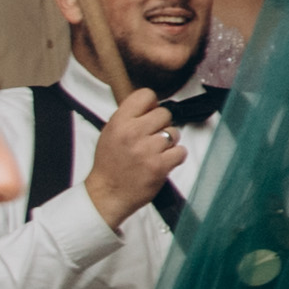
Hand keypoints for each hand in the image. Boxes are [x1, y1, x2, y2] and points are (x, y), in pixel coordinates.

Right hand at [82, 84, 185, 226]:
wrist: (107, 193)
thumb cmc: (109, 165)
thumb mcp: (110, 133)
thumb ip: (129, 117)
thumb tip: (151, 106)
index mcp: (119, 122)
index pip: (146, 95)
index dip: (151, 104)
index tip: (150, 114)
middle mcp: (133, 133)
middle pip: (164, 113)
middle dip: (162, 125)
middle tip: (153, 137)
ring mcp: (148, 150)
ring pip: (174, 132)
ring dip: (169, 142)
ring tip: (156, 152)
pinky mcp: (160, 166)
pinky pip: (181, 151)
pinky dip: (175, 157)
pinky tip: (164, 161)